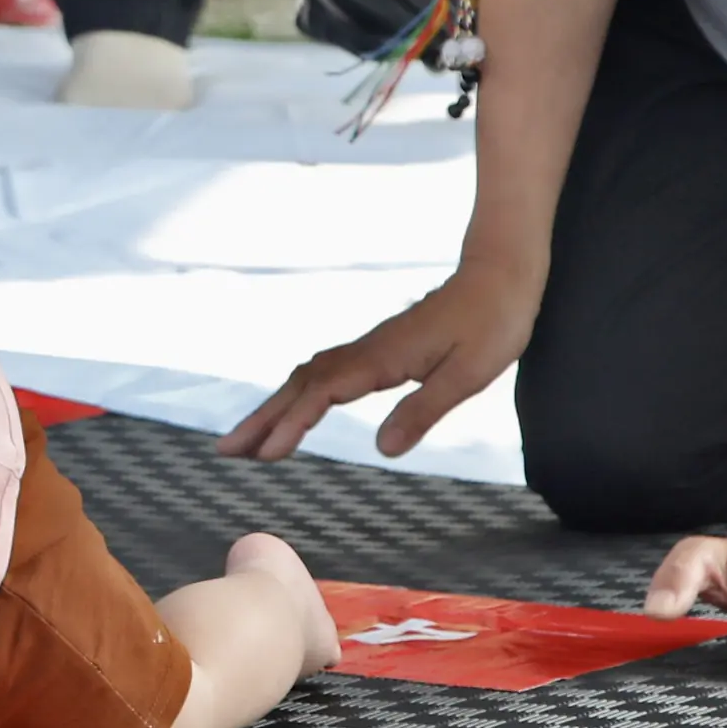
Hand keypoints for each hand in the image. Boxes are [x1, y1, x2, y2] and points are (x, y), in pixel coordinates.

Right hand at [218, 271, 532, 462]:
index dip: (292, 423)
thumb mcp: (469, 374)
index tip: (265, 453)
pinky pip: (325, 373)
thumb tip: (382, 448)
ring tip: (247, 440)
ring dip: (275, 407)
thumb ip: (424, 409)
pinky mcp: (378, 349)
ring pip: (308, 378)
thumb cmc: (493, 322)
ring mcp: (370, 348)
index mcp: (384, 358)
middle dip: (262, 418)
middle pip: (301, 385)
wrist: (501, 274)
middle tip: (225, 450)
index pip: (323, 393)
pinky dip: (299, 393)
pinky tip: (294, 407)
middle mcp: (367, 351)